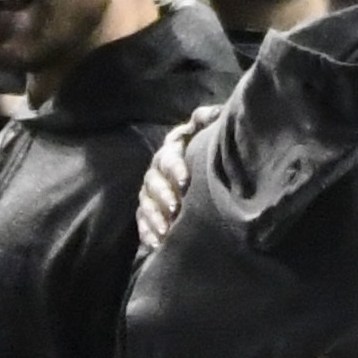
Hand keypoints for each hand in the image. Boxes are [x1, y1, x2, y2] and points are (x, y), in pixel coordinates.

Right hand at [136, 103, 219, 255]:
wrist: (201, 168)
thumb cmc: (205, 147)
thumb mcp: (206, 129)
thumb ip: (208, 119)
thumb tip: (216, 113)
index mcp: (171, 150)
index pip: (169, 157)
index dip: (175, 168)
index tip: (185, 182)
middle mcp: (156, 170)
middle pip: (153, 182)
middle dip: (163, 196)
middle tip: (176, 209)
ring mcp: (149, 191)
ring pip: (146, 204)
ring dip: (154, 217)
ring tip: (165, 231)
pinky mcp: (147, 209)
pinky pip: (142, 221)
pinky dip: (147, 232)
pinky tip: (155, 244)